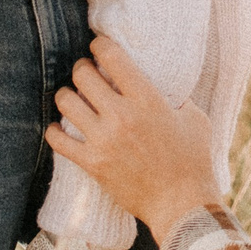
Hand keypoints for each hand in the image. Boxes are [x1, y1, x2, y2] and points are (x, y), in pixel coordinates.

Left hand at [45, 36, 221, 245]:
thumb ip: (178, 97)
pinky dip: (55, 131)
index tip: (99, 47)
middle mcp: (122, 115)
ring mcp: (104, 140)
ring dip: (67, 96)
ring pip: (66, 102)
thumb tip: (166, 85)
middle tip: (86, 73)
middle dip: (82, 69)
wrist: (181, 203)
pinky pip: (58, 140)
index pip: (111, 57)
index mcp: (147, 99)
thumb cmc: (193, 161)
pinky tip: (61, 129)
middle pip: (83, 75)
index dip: (100, 45)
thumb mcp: (195, 119)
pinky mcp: (92, 163)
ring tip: (73, 98)